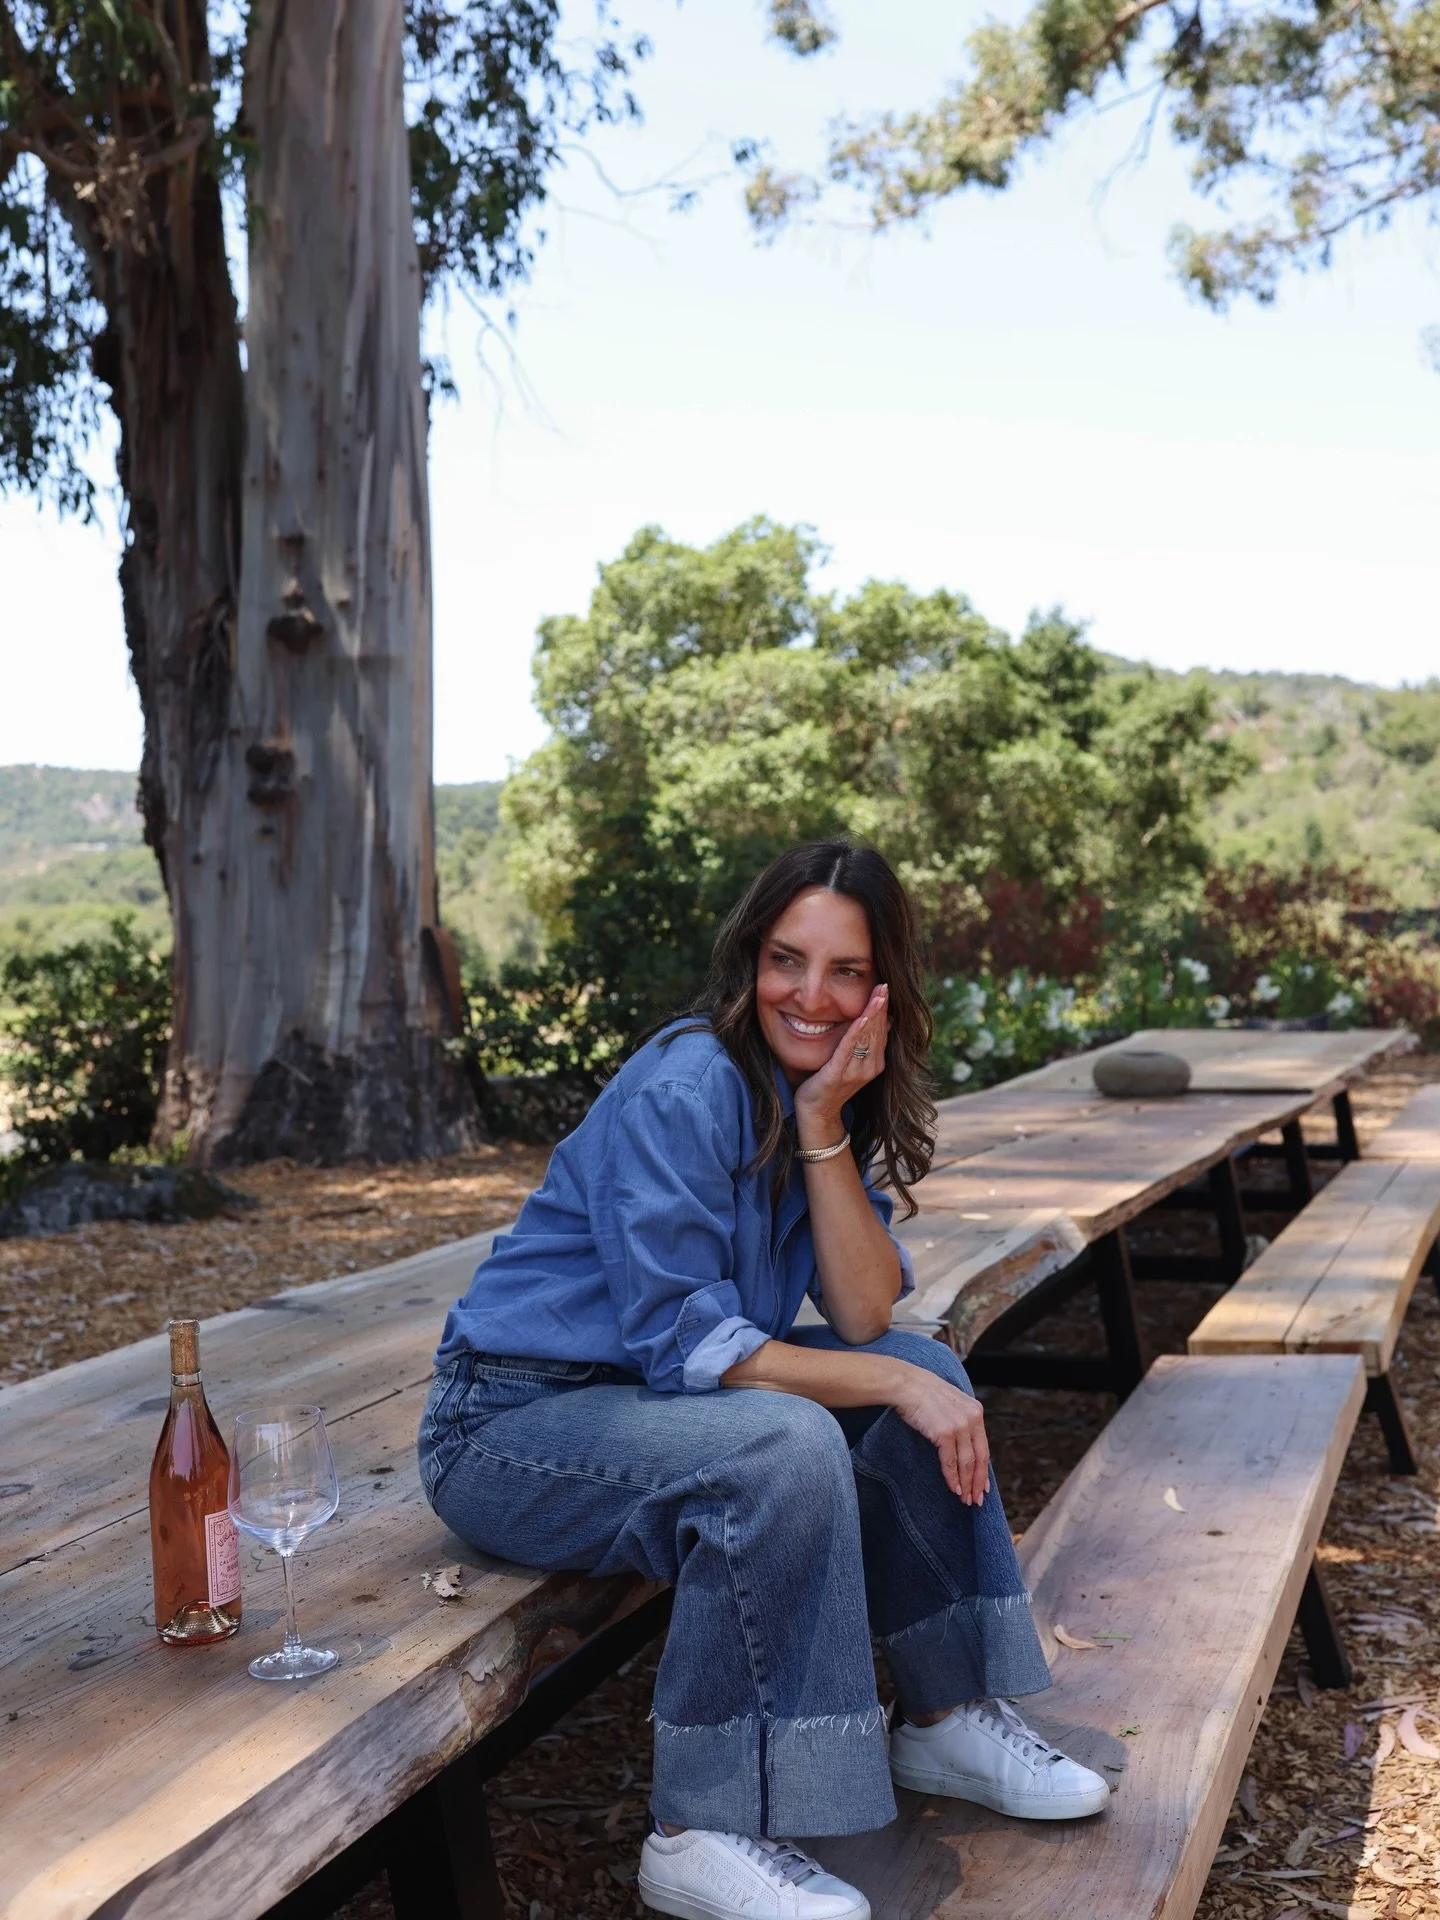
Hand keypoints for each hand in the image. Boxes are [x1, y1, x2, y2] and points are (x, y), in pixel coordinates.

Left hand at [793, 984, 888, 1135]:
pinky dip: (855, 1033)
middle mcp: (869, 1068)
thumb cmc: (830, 1086)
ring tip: (878, 995)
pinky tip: (860, 1018)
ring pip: (866, 1037)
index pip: (881, 1030)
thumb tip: (883, 1023)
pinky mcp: (837, 1075)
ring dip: (872, 1015)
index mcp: (874, 1064)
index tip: (886, 988)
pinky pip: (848, 1050)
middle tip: (885, 984)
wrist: (817, 1115)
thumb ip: (865, 1044)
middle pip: (876, 1031)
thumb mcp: (851, 1062)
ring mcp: (855, 1072)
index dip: (883, 1009)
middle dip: (880, 1007)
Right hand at [890, 1360, 990, 1503]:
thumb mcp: (951, 1403)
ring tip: (965, 1499)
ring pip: (967, 1463)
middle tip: (977, 1499)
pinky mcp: (945, 1433)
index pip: (984, 1447)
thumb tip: (964, 1447)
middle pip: (980, 1458)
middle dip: (978, 1482)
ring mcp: (959, 1426)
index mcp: (975, 1411)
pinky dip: (953, 1478)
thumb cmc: (923, 1394)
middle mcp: (971, 1418)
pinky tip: (954, 1489)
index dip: (984, 1470)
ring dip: (966, 1484)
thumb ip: (961, 1421)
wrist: (906, 1384)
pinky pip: (950, 1462)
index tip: (983, 1486)